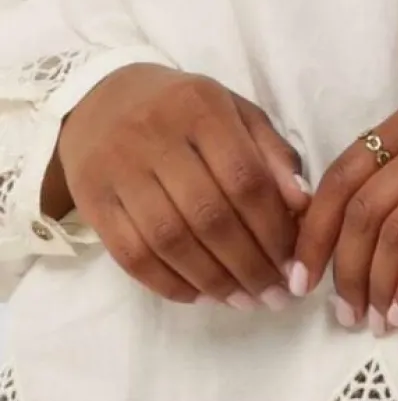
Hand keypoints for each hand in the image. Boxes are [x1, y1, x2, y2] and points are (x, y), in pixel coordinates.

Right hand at [50, 64, 310, 309]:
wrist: (103, 99)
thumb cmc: (185, 109)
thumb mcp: (235, 113)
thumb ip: (271, 154)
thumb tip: (303, 205)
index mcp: (202, 108)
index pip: (245, 177)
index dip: (273, 228)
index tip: (294, 262)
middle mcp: (156, 135)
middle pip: (209, 215)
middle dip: (249, 265)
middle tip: (274, 295)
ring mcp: (118, 169)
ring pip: (170, 241)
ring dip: (212, 281)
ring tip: (243, 301)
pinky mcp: (92, 200)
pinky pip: (131, 255)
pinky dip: (168, 283)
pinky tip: (199, 295)